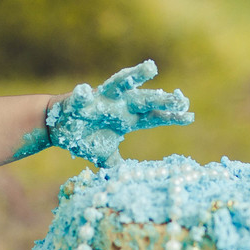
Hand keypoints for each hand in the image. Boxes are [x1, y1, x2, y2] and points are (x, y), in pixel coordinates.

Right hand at [46, 60, 193, 166]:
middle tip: (179, 99)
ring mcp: (101, 99)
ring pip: (122, 84)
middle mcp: (119, 106)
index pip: (154, 118)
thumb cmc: (86, 137)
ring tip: (151, 68)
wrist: (59, 126)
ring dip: (135, 76)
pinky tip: (85, 90)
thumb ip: (119, 165)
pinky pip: (81, 96)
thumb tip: (134, 182)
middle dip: (161, 100)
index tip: (190, 116)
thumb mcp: (106, 155)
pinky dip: (82, 94)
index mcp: (128, 119)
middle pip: (145, 101)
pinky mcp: (80, 99)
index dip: (171, 117)